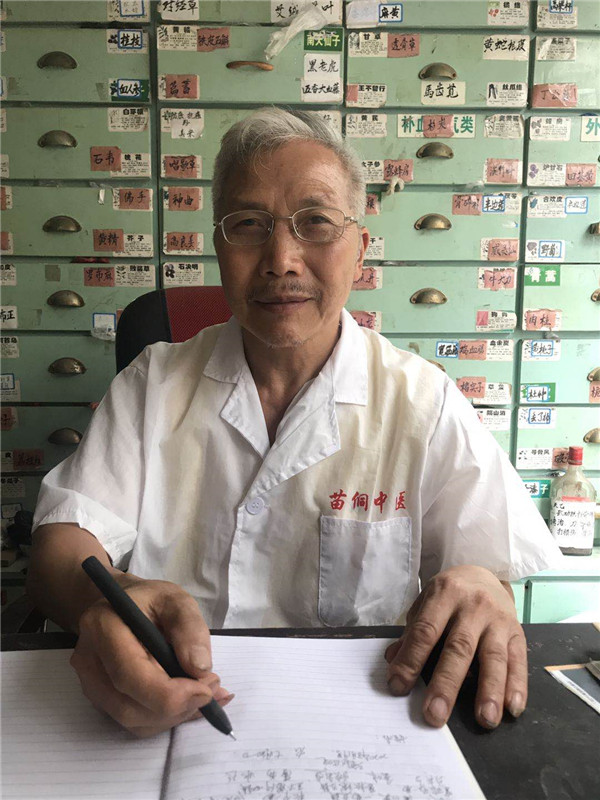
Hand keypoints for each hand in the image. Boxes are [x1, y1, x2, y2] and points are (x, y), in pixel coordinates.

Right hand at [71, 574, 232, 737]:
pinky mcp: (102, 700)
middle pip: (129, 706)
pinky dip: (168, 718)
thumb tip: (200, 668)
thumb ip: (189, 628)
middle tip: (212, 689)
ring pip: (133, 720)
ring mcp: (91, 684)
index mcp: (102, 627)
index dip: (169, 693)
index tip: (206, 689)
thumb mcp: (176, 600)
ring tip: (205, 691)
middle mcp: (88, 661)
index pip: (129, 675)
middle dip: (177, 706)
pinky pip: (136, 722)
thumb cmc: (149, 600)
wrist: (123, 606)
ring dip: (175, 715)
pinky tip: (191, 700)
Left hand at [385, 565, 525, 729]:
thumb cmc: (450, 594)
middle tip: (435, 714)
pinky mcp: (518, 633)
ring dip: (490, 691)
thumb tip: (392, 660)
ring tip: (485, 719)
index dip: (410, 660)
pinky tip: (512, 708)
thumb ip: (412, 631)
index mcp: (445, 594)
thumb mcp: (426, 602)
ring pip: (494, 657)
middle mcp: (474, 606)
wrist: (485, 574)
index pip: (425, 631)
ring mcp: (498, 619)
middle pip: (459, 648)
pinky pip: (519, 660)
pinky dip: (517, 686)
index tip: (398, 687)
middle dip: (446, 684)